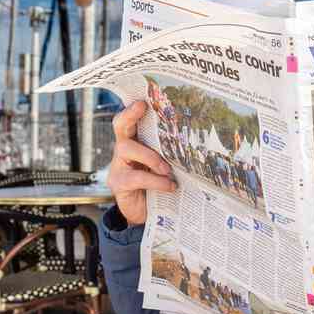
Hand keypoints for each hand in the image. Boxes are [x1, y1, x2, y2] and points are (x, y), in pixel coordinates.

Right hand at [106, 101, 176, 225]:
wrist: (146, 213)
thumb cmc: (158, 184)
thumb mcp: (165, 166)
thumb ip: (171, 153)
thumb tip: (196, 142)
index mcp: (136, 141)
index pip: (131, 120)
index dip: (133, 108)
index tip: (144, 99)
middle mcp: (123, 149)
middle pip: (120, 126)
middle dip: (130, 114)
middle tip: (142, 107)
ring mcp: (118, 165)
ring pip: (127, 148)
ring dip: (151, 157)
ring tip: (168, 170)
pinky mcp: (118, 183)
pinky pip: (136, 177)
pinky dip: (155, 180)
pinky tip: (169, 185)